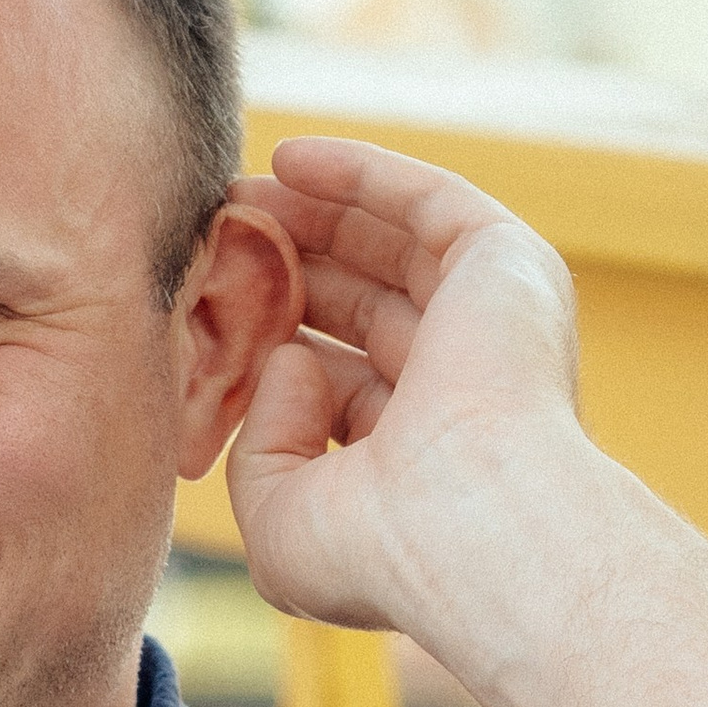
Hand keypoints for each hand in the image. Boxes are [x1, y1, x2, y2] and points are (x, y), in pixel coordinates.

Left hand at [223, 138, 579, 630]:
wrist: (467, 525)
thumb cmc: (375, 546)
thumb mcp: (278, 516)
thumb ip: (260, 445)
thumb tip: (288, 358)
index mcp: (411, 453)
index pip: (332, 377)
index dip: (266, 339)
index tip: (200, 309)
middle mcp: (457, 387)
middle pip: (358, 301)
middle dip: (284, 265)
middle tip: (213, 234)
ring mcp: (488, 323)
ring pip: (391, 246)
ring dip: (312, 214)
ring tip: (233, 193)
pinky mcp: (507, 266)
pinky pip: (428, 200)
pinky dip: (363, 175)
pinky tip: (288, 159)